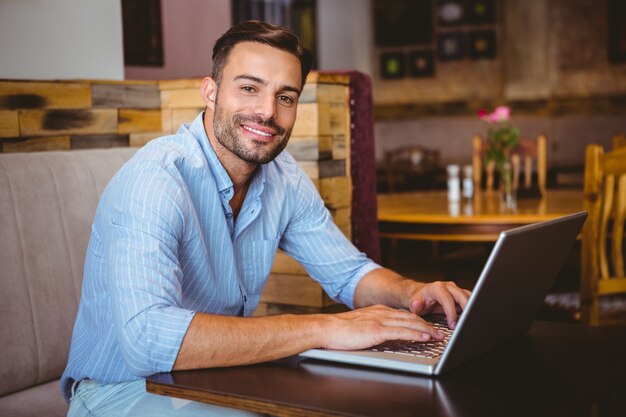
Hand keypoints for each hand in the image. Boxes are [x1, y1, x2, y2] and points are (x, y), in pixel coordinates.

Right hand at [321, 304, 446, 350]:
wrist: (326, 329)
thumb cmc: (340, 331)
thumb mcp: (362, 326)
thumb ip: (375, 327)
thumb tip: (387, 336)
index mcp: (378, 311)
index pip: (404, 315)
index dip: (419, 321)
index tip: (430, 327)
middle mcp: (382, 312)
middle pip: (411, 317)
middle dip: (428, 324)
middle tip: (441, 331)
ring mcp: (380, 320)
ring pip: (410, 323)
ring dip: (427, 329)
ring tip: (439, 335)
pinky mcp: (377, 330)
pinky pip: (402, 331)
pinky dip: (416, 333)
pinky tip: (425, 337)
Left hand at [408, 281, 470, 329]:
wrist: (420, 294)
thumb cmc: (418, 299)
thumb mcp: (413, 303)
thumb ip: (415, 304)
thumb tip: (416, 304)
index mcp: (437, 288)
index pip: (447, 300)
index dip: (451, 313)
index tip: (452, 324)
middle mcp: (448, 287)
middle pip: (462, 296)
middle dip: (465, 311)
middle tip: (464, 325)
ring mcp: (455, 290)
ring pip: (469, 296)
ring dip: (471, 309)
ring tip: (470, 322)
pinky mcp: (460, 294)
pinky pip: (469, 299)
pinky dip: (471, 308)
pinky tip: (470, 318)